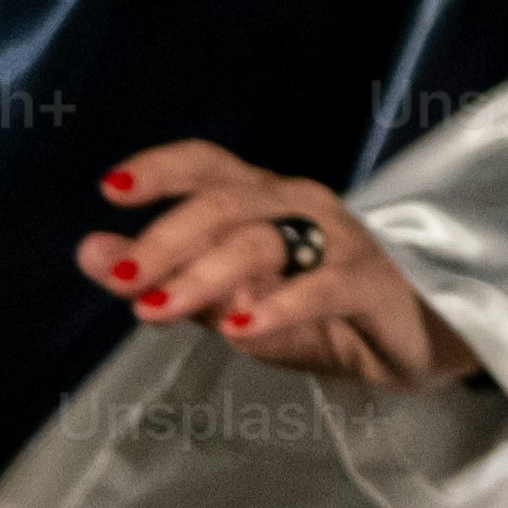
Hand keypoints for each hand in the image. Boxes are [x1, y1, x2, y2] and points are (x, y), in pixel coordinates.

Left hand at [80, 142, 479, 387]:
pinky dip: (278, 305)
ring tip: (155, 309)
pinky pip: (322, 286)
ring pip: (264, 240)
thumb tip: (89, 250)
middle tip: (118, 278)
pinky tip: (240, 328)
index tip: (111, 189)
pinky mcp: (373, 281)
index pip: (210, 168)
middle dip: (165, 239)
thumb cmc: (318, 313)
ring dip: (204, 273)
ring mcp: (341, 240)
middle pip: (225, 204)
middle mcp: (301, 207)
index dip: (162, 170)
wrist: (417, 338)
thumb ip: (164, 277)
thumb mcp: (230, 299)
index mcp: (265, 202)